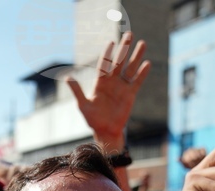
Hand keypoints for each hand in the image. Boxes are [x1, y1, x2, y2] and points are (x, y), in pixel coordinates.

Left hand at [67, 31, 150, 148]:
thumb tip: (67, 77)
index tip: (111, 42)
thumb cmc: (93, 119)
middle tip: (129, 34)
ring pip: (130, 68)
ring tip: (142, 43)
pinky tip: (146, 63)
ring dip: (136, 56)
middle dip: (124, 48)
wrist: (106, 131)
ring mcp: (122, 87)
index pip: (105, 64)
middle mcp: (112, 82)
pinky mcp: (131, 94)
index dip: (108, 53)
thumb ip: (77, 91)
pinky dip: (142, 73)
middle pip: (119, 61)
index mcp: (100, 82)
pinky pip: (137, 81)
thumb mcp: (83, 105)